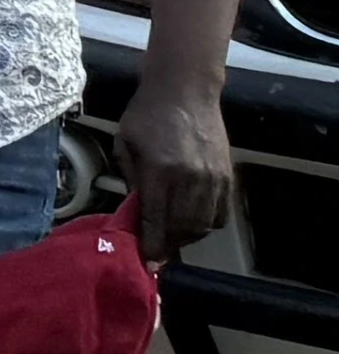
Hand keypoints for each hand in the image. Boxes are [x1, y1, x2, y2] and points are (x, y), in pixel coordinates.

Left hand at [117, 70, 236, 263]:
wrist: (185, 90)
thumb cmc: (146, 114)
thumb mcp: (125, 144)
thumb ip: (132, 179)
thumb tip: (136, 211)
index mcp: (160, 171)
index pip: (156, 219)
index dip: (152, 246)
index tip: (148, 263)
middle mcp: (190, 179)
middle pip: (182, 228)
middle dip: (168, 245)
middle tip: (156, 250)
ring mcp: (213, 178)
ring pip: (203, 224)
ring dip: (186, 237)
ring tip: (172, 237)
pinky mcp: (227, 176)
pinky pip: (220, 213)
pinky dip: (206, 225)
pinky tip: (192, 222)